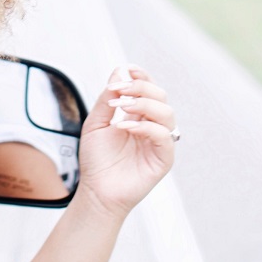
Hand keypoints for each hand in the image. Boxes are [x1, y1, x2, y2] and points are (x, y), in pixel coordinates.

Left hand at [76, 65, 175, 217]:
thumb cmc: (96, 161)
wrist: (96, 191)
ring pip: (166, 112)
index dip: (142, 77)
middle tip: (119, 90)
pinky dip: (145, 126)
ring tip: (121, 107)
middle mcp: (152, 127)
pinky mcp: (163, 158)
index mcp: (138, 117)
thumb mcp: (95, 123)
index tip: (128, 70)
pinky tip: (124, 127)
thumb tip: (118, 72)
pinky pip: (164, 136)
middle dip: (140, 88)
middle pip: (160, 96)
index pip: (148, 90)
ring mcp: (159, 142)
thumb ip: (107, 98)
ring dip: (143, 104)